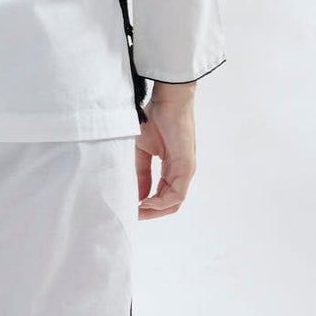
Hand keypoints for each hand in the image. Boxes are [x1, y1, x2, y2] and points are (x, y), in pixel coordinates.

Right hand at [134, 88, 196, 218]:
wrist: (168, 100)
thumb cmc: (155, 119)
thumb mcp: (142, 151)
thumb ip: (141, 174)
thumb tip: (138, 196)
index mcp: (172, 169)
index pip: (162, 197)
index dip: (146, 207)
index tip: (129, 209)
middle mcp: (181, 174)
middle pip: (169, 205)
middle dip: (150, 214)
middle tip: (131, 215)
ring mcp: (185, 172)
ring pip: (173, 204)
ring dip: (154, 211)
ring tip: (136, 211)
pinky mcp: (187, 168)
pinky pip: (176, 195)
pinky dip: (160, 203)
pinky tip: (145, 203)